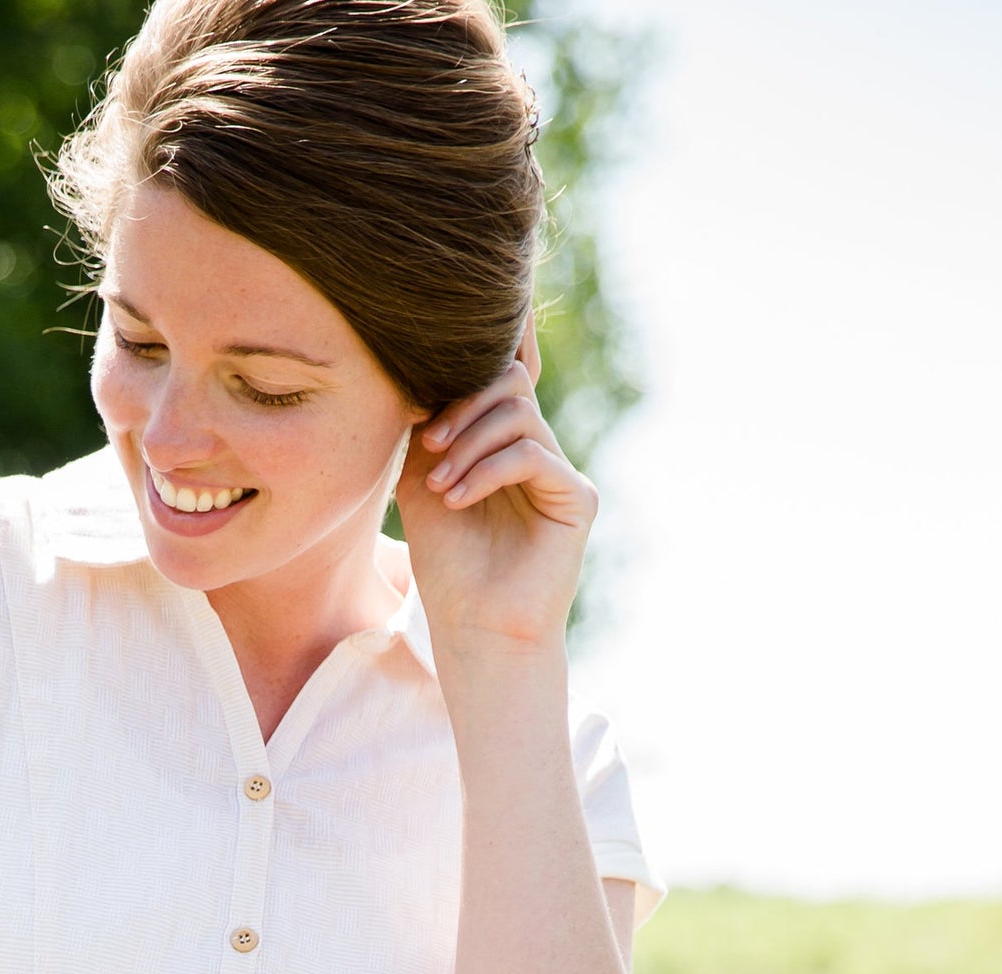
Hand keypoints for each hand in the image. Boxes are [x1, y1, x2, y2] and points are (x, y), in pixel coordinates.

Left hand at [393, 312, 596, 653]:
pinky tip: (458, 499)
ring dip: (469, 442)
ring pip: (518, 414)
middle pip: (509, 382)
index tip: (468, 318)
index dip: (500, 339)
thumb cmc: (448, 565)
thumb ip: (429, 428)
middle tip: (429, 445)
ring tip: (439, 485)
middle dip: (462, 406)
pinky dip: (487, 471)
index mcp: (502, 444)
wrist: (474, 628)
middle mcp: (536, 450)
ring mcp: (560, 473)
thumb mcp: (424, 483)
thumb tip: (423, 375)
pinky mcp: (577, 498)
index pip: (505, 377)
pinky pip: (532, 455)